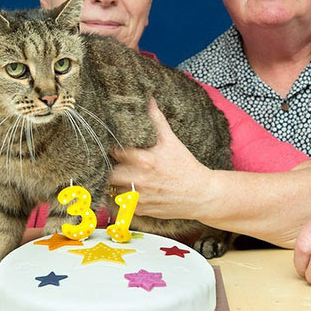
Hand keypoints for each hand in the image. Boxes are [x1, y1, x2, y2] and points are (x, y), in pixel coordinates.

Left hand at [110, 99, 209, 219]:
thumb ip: (156, 119)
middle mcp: (138, 181)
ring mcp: (138, 198)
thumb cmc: (186, 166)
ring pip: (112, 190)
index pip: (114, 151)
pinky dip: (121, 198)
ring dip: (114, 183)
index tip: (112, 145)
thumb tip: (148, 100)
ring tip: (119, 176)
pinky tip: (127, 190)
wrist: (201, 194)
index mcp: (144, 161)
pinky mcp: (140, 210)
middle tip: (114, 162)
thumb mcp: (171, 140)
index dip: (111, 147)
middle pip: (109, 173)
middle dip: (110, 167)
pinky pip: (121, 204)